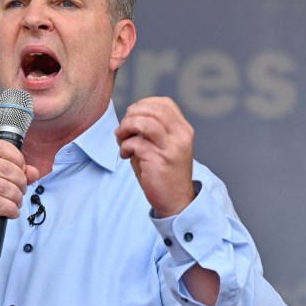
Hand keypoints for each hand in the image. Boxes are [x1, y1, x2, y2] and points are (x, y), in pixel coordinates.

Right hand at [0, 140, 40, 240]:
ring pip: (4, 187)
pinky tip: (11, 211)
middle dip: (21, 183)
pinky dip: (10, 209)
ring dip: (16, 198)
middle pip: (7, 169)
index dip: (19, 161)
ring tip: (15, 203)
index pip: (3, 148)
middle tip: (20, 192)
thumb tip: (33, 172)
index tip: (22, 172)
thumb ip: (17, 172)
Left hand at [116, 96, 196, 216]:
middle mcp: (181, 136)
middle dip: (132, 114)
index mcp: (184, 130)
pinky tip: (125, 155)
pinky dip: (125, 146)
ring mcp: (170, 148)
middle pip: (153, 109)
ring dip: (126, 127)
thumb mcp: (165, 146)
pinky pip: (135, 143)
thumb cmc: (165, 173)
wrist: (176, 201)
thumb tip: (131, 116)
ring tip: (121, 139)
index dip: (143, 104)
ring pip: (144, 122)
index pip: (165, 103)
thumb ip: (153, 129)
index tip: (132, 115)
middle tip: (124, 128)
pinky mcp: (158, 160)